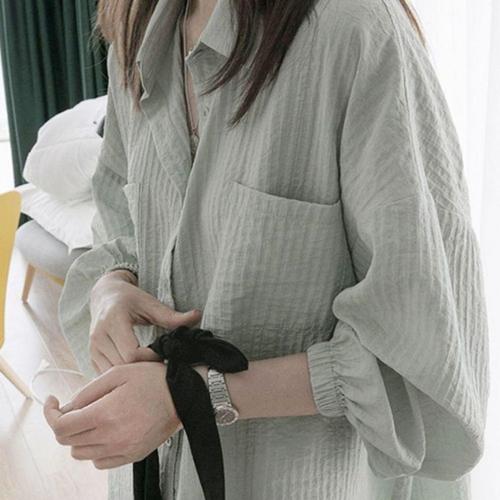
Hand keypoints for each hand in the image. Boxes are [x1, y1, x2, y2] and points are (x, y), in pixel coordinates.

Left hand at [43, 362, 181, 469]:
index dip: (51, 415)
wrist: (183, 394)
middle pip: (69, 442)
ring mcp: (122, 449)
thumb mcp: (117, 373)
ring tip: (92, 419)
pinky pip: (100, 462)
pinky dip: (96, 450)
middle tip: (73, 408)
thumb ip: (88, 391)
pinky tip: (105, 432)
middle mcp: (111, 437)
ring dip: (79, 437)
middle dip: (65, 423)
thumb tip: (67, 407)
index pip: (61, 427)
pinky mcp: (133, 455)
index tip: (53, 402)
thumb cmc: (151, 379)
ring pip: (82, 454)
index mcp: (105, 414)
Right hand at [89, 269, 201, 372]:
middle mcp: (99, 336)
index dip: (150, 358)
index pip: (132, 353)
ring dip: (132, 375)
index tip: (163, 354)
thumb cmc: (131, 298)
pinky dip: (122, 376)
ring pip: (112, 375)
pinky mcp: (91, 356)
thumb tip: (197, 316)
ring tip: (149, 368)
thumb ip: (172, 315)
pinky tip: (136, 370)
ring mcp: (93, 348)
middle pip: (122, 367)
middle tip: (160, 365)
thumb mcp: (151, 303)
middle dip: (142, 369)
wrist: (105, 295)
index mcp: (114, 320)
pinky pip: (106, 375)